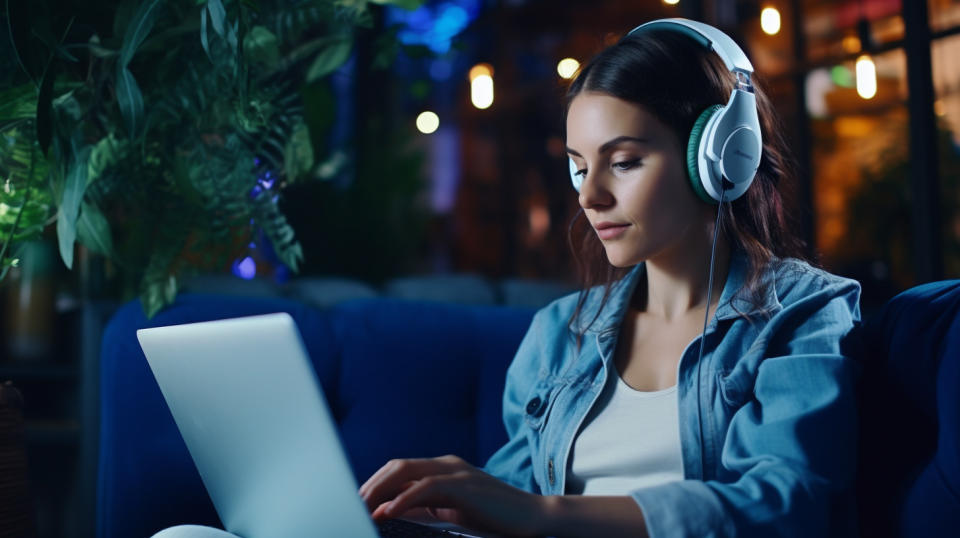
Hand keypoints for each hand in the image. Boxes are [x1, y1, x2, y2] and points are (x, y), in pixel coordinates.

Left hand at [358, 454, 544, 536]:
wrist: (533, 518)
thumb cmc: (494, 518)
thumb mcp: (451, 513)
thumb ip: (422, 509)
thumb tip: (387, 511)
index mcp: (443, 469)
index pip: (399, 470)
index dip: (374, 484)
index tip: (356, 503)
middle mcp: (447, 464)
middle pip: (397, 466)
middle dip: (370, 485)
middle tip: (351, 506)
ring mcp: (456, 471)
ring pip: (406, 471)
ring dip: (379, 490)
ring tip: (363, 508)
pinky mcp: (464, 485)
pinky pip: (426, 488)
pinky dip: (404, 500)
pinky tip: (389, 512)